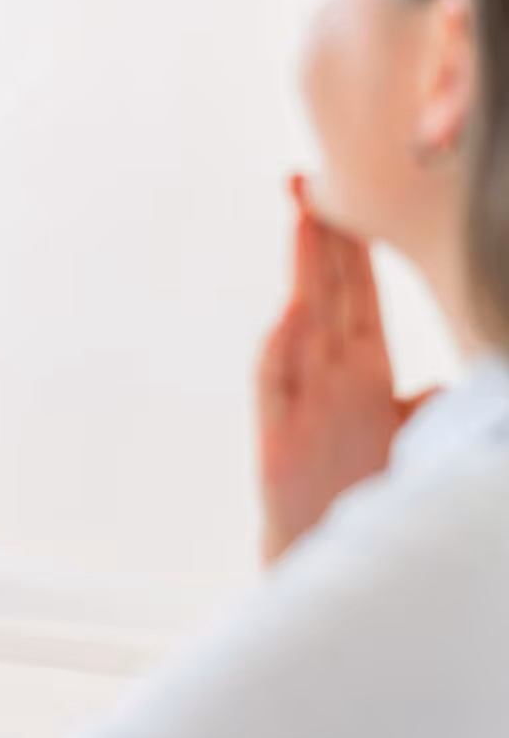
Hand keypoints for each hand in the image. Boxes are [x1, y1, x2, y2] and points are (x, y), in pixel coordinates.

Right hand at [255, 175, 433, 563]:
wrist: (324, 559)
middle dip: (322, 235)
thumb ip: (431, 407)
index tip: (352, 193)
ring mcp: (303, 402)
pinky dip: (282, 348)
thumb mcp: (412, 444)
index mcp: (366, 373)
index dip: (356, 244)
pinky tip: (291, 312)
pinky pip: (278, 384)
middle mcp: (333, 377)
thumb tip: (458, 379)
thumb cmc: (361, 499)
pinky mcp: (279, 435)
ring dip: (304, 272)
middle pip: (328, 293)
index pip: (361, 294)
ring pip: (303, 323)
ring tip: (304, 221)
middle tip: (310, 179)